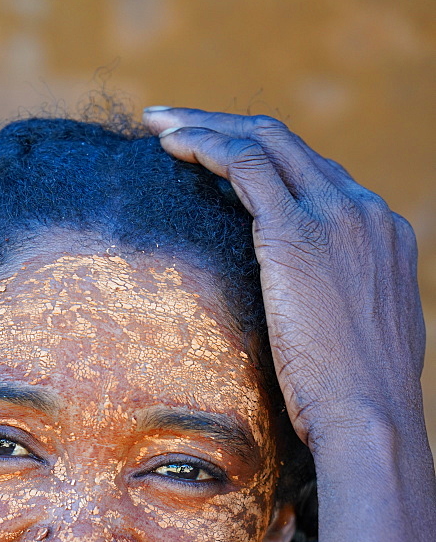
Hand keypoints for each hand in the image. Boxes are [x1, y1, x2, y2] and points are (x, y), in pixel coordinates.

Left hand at [143, 107, 425, 450]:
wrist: (370, 419)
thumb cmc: (356, 400)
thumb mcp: (359, 337)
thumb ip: (339, 304)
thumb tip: (310, 315)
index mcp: (381, 233)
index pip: (315, 175)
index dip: (262, 162)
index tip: (220, 162)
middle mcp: (364, 211)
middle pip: (289, 144)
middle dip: (226, 125)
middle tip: (175, 122)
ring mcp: (336, 215)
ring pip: (265, 140)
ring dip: (207, 126)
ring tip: (160, 124)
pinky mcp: (298, 233)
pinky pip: (246, 164)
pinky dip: (207, 147)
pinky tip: (173, 148)